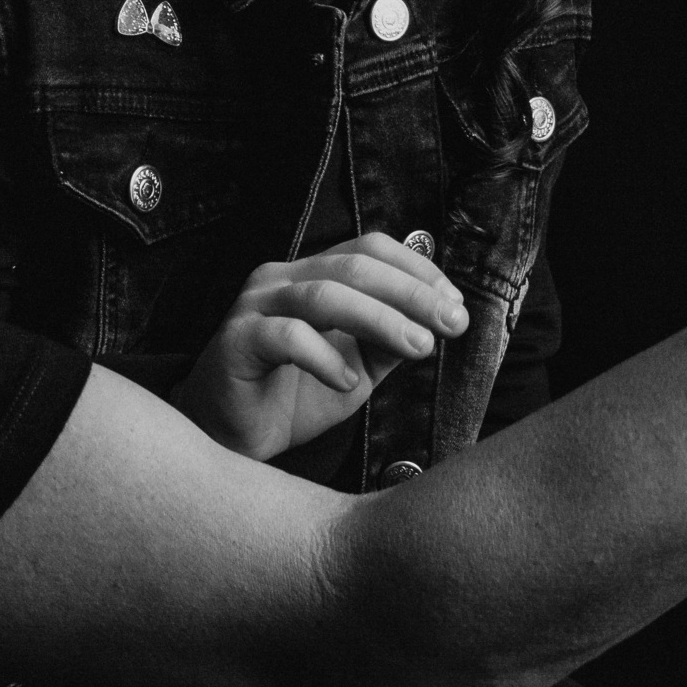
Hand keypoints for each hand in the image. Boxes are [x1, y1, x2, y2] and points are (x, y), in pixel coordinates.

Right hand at [171, 234, 468, 461]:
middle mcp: (282, 278)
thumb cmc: (294, 396)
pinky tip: (347, 382)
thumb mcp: (357, 366)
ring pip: (325, 295)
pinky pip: (287, 336)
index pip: (369, 249)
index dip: (417, 270)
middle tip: (451, 323)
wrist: (231, 437)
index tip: (456, 306)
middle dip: (411, 293)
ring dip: (381, 320)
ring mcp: (255, 306)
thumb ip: (389, 342)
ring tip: (419, 348)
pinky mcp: (237, 341)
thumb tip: (439, 321)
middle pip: (354, 266)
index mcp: (311, 274)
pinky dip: (325, 356)